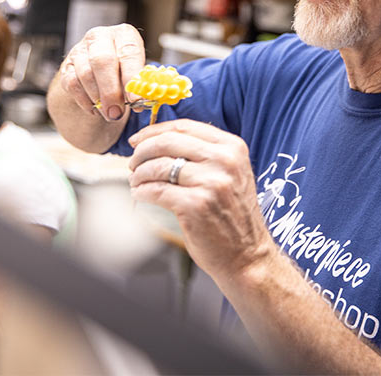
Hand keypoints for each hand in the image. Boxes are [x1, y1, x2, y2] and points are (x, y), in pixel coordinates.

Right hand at [58, 23, 145, 120]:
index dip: (132, 78)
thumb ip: (138, 83)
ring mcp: (80, 50)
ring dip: (98, 99)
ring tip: (110, 114)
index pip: (129, 54)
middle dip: (110, 91)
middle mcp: (100, 37)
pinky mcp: (67, 66)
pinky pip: (72, 84)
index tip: (136, 101)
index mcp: (124, 34)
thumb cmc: (123, 70)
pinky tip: (95, 109)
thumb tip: (140, 102)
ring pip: (85, 74)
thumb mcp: (136, 71)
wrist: (99, 72)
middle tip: (117, 112)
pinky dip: (85, 101)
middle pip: (102, 61)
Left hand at [127, 119, 276, 278]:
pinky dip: (141, 192)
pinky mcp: (196, 205)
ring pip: (158, 167)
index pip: (183, 127)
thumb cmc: (231, 214)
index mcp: (232, 147)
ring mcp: (211, 183)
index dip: (154, 131)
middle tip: (133, 163)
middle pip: (167, 143)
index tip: (137, 140)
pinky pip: (156, 191)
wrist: (247, 254)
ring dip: (139, 174)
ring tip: (135, 181)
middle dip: (142, 152)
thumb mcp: (230, 173)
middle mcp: (224, 161)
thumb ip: (203, 153)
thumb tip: (159, 140)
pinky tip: (139, 195)